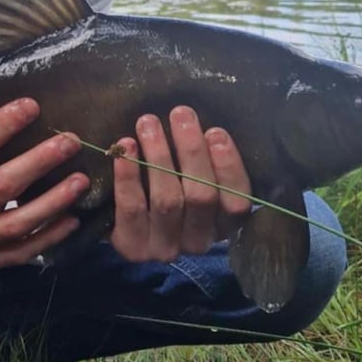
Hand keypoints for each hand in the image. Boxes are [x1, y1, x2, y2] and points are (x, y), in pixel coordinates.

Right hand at [0, 98, 89, 270]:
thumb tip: (6, 113)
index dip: (1, 126)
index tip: (30, 106)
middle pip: (0, 187)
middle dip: (39, 162)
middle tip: (69, 142)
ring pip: (17, 223)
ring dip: (54, 201)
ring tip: (80, 180)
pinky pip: (20, 252)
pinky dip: (49, 237)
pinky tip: (72, 219)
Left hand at [110, 106, 251, 263]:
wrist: (124, 224)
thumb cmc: (170, 187)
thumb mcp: (197, 178)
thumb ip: (205, 162)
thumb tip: (208, 127)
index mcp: (223, 226)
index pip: (237, 203)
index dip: (228, 167)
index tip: (215, 132)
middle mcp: (198, 241)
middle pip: (201, 197)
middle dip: (191, 151)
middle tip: (180, 113)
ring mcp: (165, 247)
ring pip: (168, 200)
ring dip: (159, 156)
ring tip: (148, 123)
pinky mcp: (134, 247)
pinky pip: (132, 209)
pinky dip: (129, 175)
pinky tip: (126, 147)